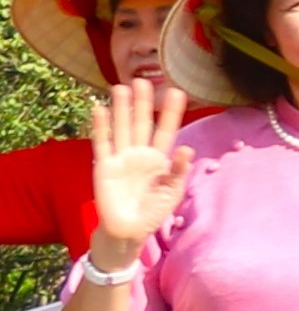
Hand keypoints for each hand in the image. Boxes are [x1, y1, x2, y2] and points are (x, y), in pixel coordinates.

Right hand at [84, 77, 188, 255]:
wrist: (128, 231)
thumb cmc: (153, 211)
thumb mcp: (172, 192)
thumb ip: (179, 171)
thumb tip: (187, 148)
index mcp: (159, 158)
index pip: (167, 130)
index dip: (171, 112)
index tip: (178, 91)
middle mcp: (140, 153)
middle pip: (142, 123)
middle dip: (143, 103)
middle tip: (144, 80)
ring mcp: (121, 158)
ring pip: (121, 127)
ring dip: (121, 108)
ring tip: (121, 86)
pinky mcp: (103, 166)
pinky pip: (102, 143)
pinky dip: (100, 126)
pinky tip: (99, 109)